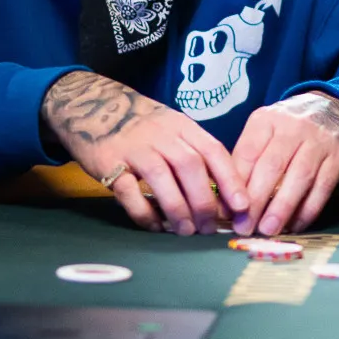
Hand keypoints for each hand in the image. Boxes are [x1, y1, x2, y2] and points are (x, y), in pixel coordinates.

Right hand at [41, 71, 248, 235]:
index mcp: (181, 125)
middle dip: (205, 201)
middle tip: (211, 229)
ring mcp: (134, 147)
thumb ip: (195, 154)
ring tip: (187, 232)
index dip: (231, 180)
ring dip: (178, 209)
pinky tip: (155, 227)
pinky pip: (129, 191)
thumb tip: (224, 197)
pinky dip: (144, 213)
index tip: (243, 207)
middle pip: (190, 166)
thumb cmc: (143, 126)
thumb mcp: (173, 129)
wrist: (96, 107)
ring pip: (162, 178)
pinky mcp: (109, 162)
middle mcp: (160, 134)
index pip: (213, 150)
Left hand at [231, 91, 338, 236]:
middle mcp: (293, 127)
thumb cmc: (289, 129)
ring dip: (282, 208)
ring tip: (268, 230)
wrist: (332, 109)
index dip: (237, 184)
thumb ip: (248, 159)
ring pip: (299, 177)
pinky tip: (295, 225)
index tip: (229, 210)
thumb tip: (228, 200)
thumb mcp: (265, 131)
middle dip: (256, 201)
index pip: (248, 153)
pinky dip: (307, 210)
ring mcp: (318, 141)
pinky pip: (322, 188)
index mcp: (267, 120)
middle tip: (245, 227)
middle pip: (272, 166)